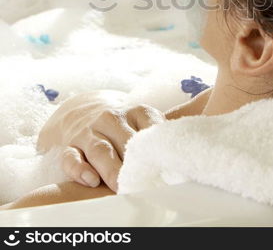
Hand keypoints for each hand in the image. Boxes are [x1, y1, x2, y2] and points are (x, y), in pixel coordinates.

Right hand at [37, 90, 163, 191]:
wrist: (88, 113)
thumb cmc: (128, 128)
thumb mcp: (146, 124)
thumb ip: (159, 137)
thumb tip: (176, 160)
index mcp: (136, 111)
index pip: (149, 128)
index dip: (156, 148)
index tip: (164, 165)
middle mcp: (111, 118)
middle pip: (124, 142)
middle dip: (134, 164)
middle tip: (144, 184)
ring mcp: (89, 132)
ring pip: (99, 150)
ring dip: (111, 169)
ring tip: (121, 186)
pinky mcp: (70, 146)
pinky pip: (71, 158)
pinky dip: (80, 170)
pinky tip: (91, 180)